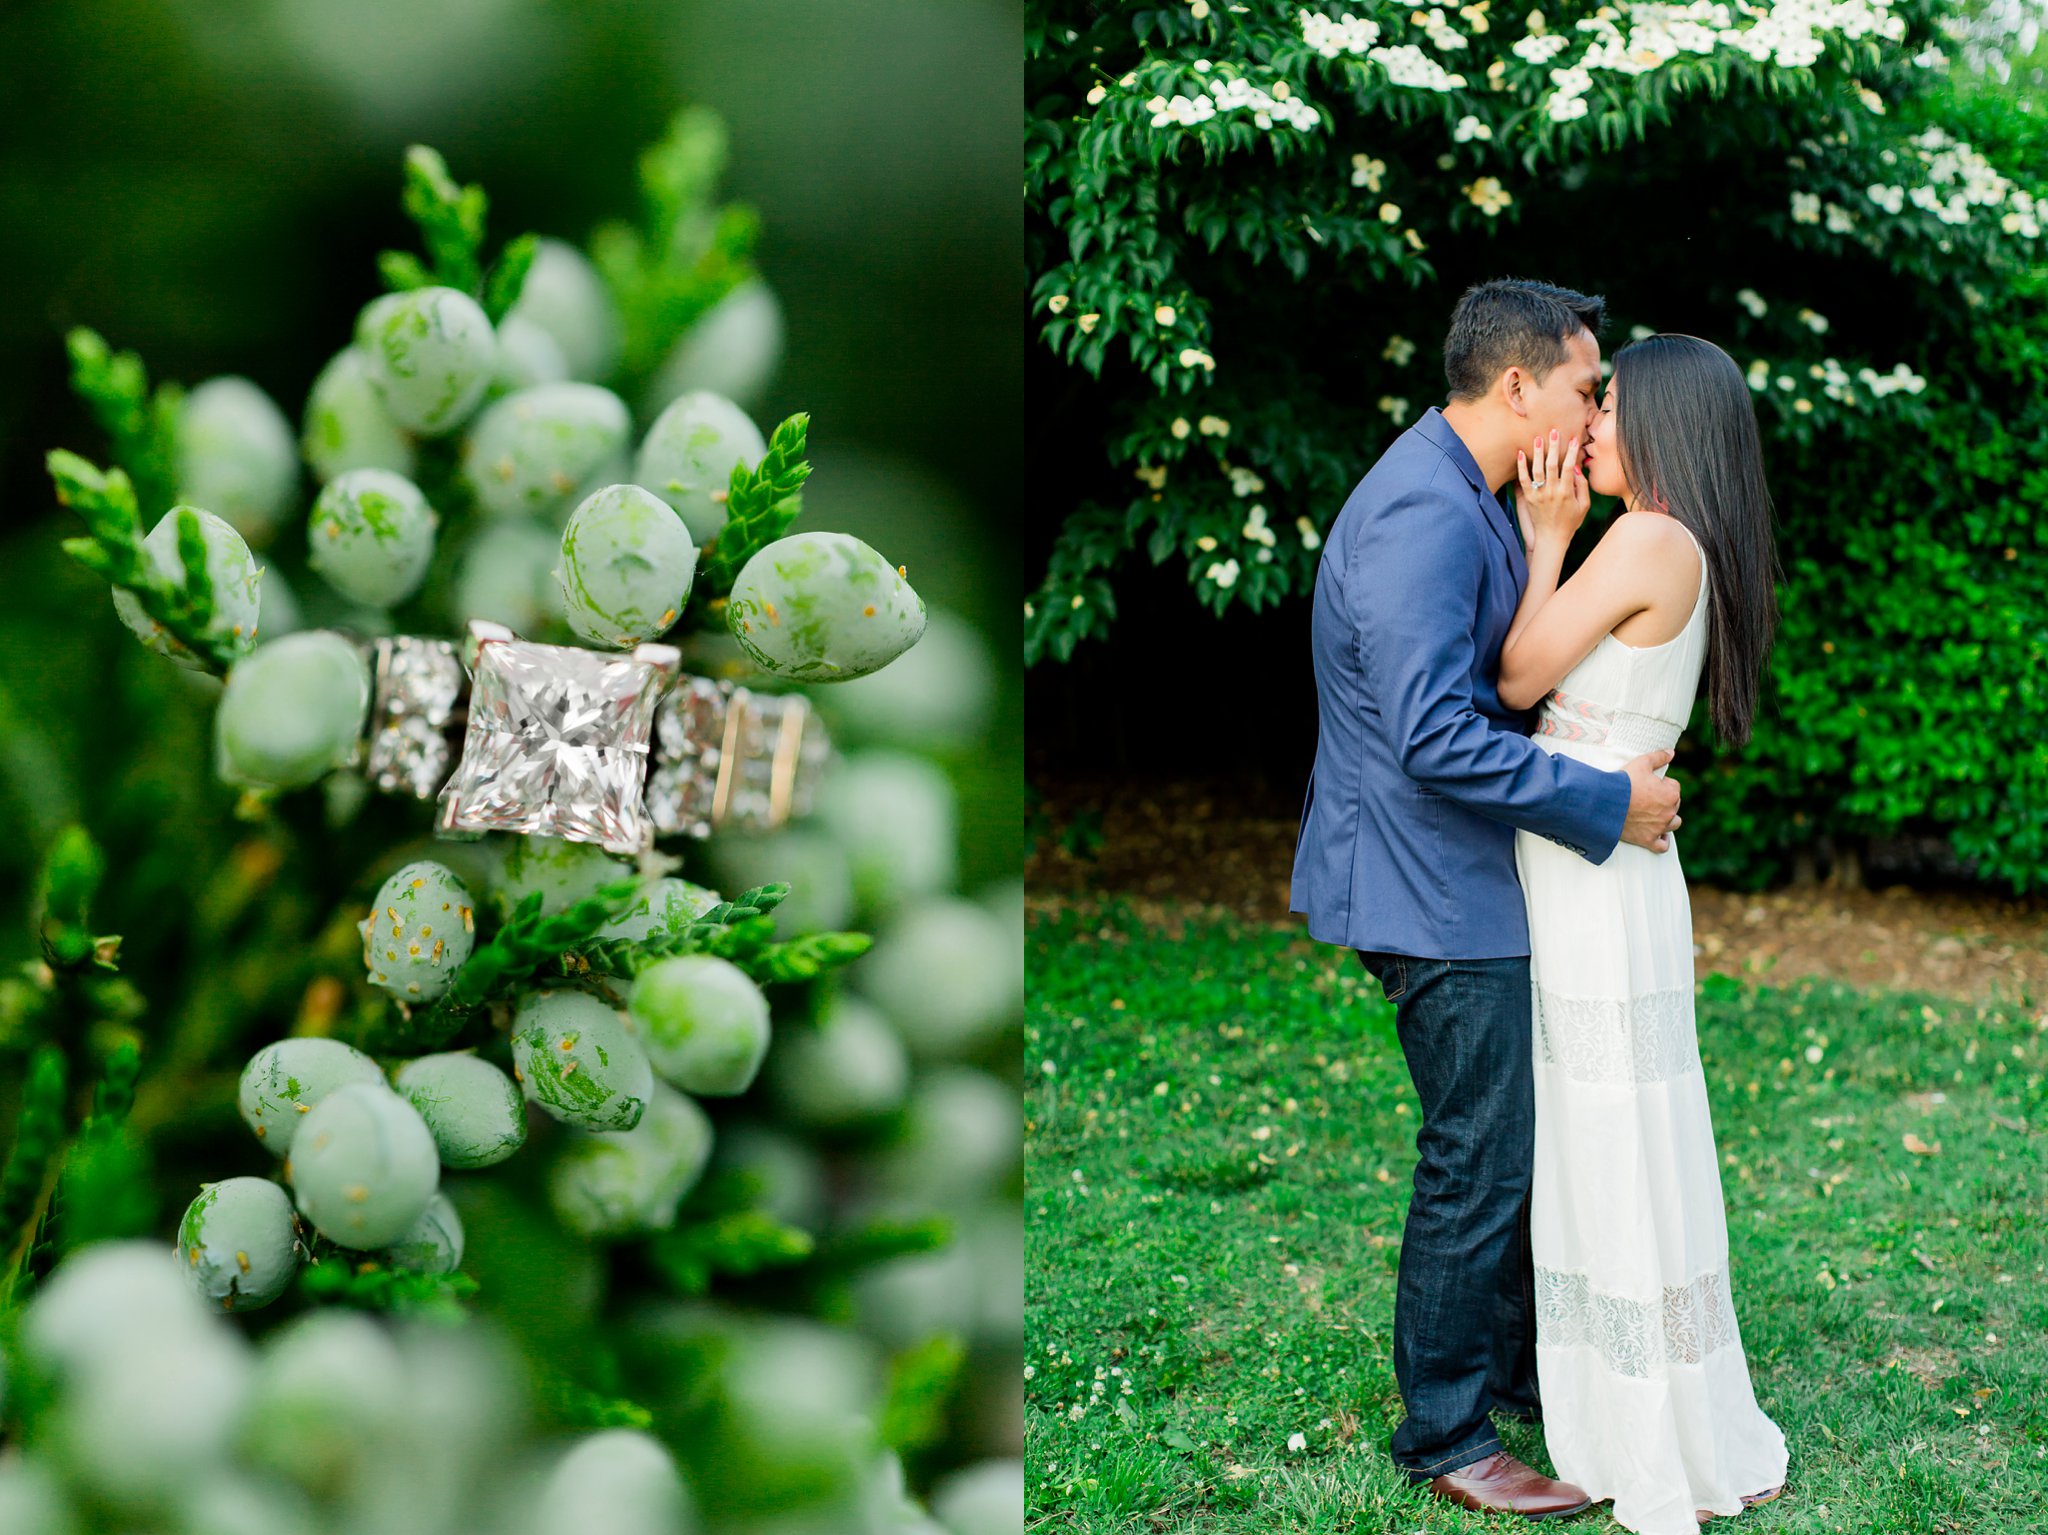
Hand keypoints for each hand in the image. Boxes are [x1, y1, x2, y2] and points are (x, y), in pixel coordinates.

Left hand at [1515, 429, 1589, 547]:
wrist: (1551, 538)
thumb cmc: (1570, 522)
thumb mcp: (1584, 506)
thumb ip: (1582, 486)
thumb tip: (1576, 467)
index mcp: (1567, 492)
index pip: (1569, 467)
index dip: (1572, 452)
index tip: (1574, 439)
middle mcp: (1552, 492)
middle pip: (1552, 465)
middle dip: (1553, 447)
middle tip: (1553, 431)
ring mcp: (1539, 495)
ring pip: (1537, 470)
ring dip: (1537, 452)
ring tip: (1537, 437)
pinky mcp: (1528, 498)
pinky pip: (1523, 480)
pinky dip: (1521, 467)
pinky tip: (1520, 453)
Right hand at [1619, 749, 1681, 852]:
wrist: (1605, 803)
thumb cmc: (1624, 782)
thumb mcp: (1641, 763)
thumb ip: (1659, 757)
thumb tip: (1672, 753)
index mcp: (1671, 793)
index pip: (1674, 786)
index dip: (1661, 783)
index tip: (1647, 784)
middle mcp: (1669, 812)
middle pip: (1674, 805)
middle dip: (1664, 800)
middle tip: (1645, 797)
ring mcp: (1659, 827)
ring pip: (1673, 824)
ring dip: (1667, 819)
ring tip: (1654, 814)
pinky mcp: (1648, 840)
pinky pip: (1663, 845)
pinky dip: (1663, 841)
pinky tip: (1658, 835)